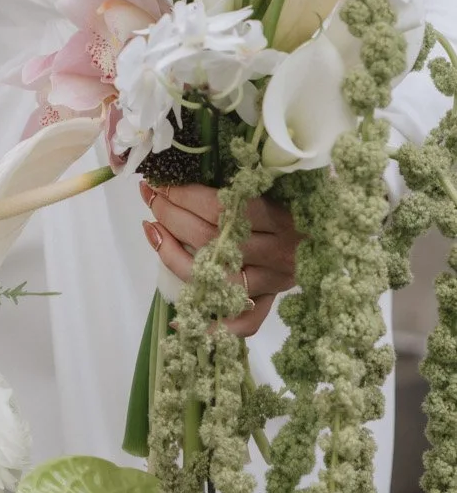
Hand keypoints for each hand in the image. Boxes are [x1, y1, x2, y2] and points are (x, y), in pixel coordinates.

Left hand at [139, 180, 297, 336]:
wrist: (342, 237)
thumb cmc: (305, 204)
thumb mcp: (285, 185)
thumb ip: (250, 180)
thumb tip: (194, 166)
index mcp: (280, 218)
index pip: (220, 208)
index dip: (183, 196)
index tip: (161, 183)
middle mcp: (277, 253)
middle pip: (209, 239)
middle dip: (170, 216)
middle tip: (151, 199)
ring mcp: (273, 282)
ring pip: (213, 279)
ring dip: (173, 255)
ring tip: (153, 231)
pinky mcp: (271, 303)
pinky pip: (241, 323)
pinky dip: (210, 326)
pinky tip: (180, 319)